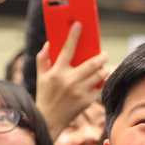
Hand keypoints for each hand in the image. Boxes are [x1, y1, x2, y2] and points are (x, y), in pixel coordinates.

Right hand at [35, 22, 107, 139]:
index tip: (79, 24)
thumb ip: (42, 59)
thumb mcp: (41, 77)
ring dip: (104, 68)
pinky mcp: (87, 101)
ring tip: (103, 66)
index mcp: (57, 72)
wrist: (48, 120)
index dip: (74, 35)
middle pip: (92, 63)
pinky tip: (101, 79)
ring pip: (99, 75)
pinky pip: (99, 87)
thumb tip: (49, 44)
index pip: (67, 49)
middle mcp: (69, 81)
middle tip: (103, 53)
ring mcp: (79, 91)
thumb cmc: (44, 96)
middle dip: (101, 56)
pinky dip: (102, 81)